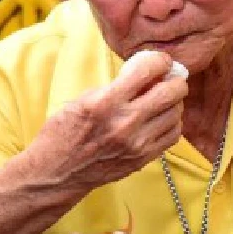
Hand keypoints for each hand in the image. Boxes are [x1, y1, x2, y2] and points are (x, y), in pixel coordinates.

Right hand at [28, 51, 186, 196]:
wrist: (56, 173)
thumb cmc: (63, 132)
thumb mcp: (81, 100)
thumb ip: (113, 87)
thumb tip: (143, 75)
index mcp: (104, 102)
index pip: (146, 71)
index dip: (159, 60)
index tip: (160, 60)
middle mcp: (124, 123)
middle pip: (170, 93)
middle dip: (175, 80)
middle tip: (170, 77)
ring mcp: (136, 144)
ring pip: (175, 114)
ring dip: (174, 101)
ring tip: (165, 98)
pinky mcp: (142, 159)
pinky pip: (172, 135)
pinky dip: (172, 122)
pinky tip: (162, 118)